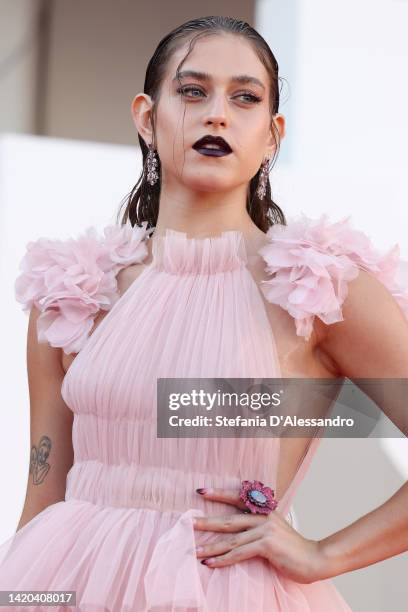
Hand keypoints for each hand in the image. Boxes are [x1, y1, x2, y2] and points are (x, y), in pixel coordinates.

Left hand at [193, 487, 326, 583]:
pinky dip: (223, 559)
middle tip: (189, 522)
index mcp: (264, 510)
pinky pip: (239, 552)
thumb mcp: (275, 531)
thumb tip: (237, 531)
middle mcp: (263, 516)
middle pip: (229, 518)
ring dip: (210, 545)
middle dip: (207, 521)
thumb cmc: (294, 549)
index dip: (219, 493)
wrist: (316, 559)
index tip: (201, 491)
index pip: (237, 497)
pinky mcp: (266, 544)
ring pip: (231, 538)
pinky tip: (210, 562)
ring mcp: (265, 529)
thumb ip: (258, 526)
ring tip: (193, 549)